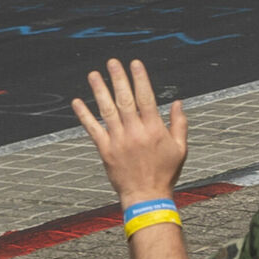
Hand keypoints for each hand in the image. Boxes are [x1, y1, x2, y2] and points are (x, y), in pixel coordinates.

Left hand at [71, 59, 186, 205]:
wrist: (146, 196)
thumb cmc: (166, 172)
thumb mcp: (180, 147)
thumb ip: (179, 123)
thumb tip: (177, 102)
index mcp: (154, 129)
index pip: (145, 97)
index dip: (140, 79)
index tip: (135, 64)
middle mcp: (135, 132)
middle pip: (125, 100)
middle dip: (118, 79)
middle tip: (112, 62)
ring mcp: (118, 141)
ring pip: (107, 111)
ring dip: (100, 91)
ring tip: (94, 74)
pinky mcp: (105, 151)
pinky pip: (93, 129)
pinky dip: (84, 115)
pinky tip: (77, 102)